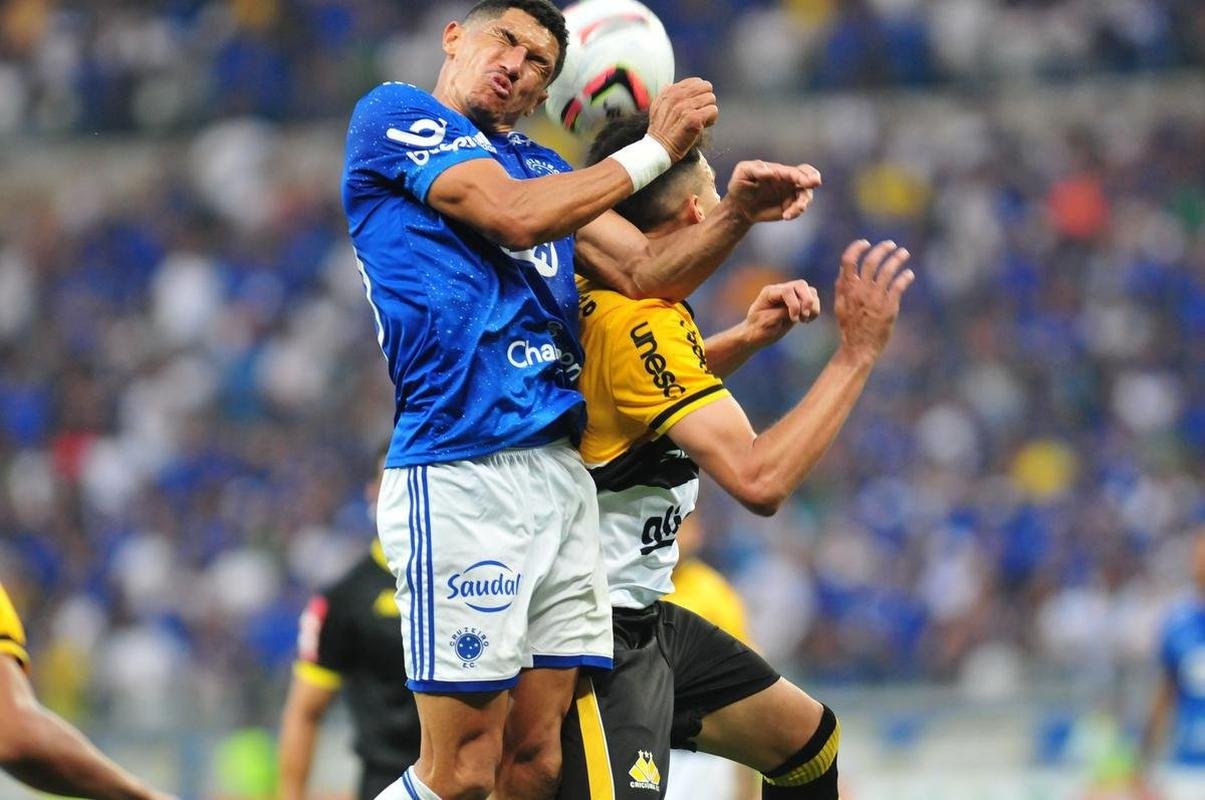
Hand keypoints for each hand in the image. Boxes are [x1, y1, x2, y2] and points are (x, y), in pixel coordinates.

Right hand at [646, 78, 717, 161]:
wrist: (658, 148)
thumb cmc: (661, 130)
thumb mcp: (658, 106)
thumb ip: (667, 93)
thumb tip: (675, 85)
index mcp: (671, 91)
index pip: (696, 82)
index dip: (699, 94)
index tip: (694, 106)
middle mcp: (678, 96)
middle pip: (706, 87)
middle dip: (706, 100)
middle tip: (699, 113)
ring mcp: (686, 107)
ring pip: (711, 99)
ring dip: (708, 111)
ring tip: (700, 121)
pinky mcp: (694, 119)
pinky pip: (713, 111)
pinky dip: (711, 120)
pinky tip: (702, 126)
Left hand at [727, 162, 820, 223]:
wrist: (739, 206)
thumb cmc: (740, 185)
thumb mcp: (742, 173)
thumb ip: (755, 169)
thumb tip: (771, 172)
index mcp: (779, 171)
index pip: (796, 171)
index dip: (804, 176)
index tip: (810, 182)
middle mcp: (788, 181)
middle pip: (809, 177)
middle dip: (813, 180)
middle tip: (815, 184)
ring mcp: (790, 194)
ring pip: (806, 195)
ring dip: (802, 204)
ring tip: (788, 214)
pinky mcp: (789, 207)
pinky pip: (799, 209)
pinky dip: (796, 212)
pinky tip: (786, 216)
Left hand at [742, 280, 820, 347]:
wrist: (756, 334)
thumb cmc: (758, 329)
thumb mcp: (767, 323)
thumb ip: (782, 313)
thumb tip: (798, 307)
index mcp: (769, 293)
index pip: (787, 291)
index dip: (794, 305)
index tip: (794, 320)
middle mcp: (780, 290)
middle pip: (801, 285)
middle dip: (807, 301)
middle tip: (804, 318)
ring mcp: (790, 294)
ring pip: (809, 290)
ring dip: (812, 306)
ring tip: (805, 320)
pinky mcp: (797, 301)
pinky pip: (813, 298)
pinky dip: (814, 309)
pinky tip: (807, 320)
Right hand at [834, 240, 913, 359]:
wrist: (859, 347)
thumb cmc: (850, 327)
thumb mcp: (840, 306)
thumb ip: (841, 287)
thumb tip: (843, 270)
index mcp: (847, 289)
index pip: (849, 260)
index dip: (856, 248)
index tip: (865, 243)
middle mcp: (861, 291)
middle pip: (871, 261)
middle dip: (882, 249)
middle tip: (891, 244)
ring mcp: (876, 298)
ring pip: (888, 271)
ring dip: (897, 258)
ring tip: (904, 253)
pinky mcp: (889, 307)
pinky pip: (899, 286)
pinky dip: (905, 277)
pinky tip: (909, 274)